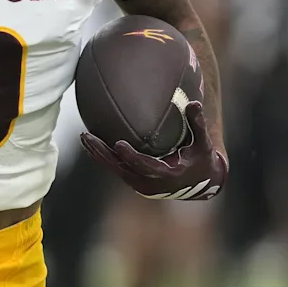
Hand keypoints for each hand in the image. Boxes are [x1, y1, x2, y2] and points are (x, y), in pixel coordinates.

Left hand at [79, 100, 226, 199]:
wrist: (199, 183)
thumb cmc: (201, 159)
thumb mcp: (203, 144)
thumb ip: (197, 124)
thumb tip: (194, 103)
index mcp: (168, 175)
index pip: (146, 166)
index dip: (131, 157)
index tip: (118, 144)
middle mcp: (151, 183)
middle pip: (123, 169)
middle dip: (104, 154)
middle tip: (88, 137)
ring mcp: (141, 184)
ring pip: (116, 169)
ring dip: (99, 155)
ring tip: (84, 138)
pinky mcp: (135, 181)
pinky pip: (116, 169)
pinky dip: (104, 158)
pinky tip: (90, 145)